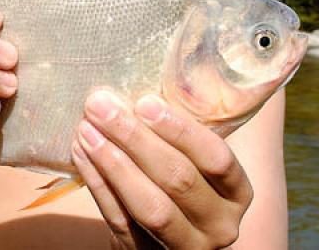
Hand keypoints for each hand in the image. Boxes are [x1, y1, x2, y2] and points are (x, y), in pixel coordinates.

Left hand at [71, 91, 252, 249]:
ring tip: (87, 129)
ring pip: (149, 205)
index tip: (144, 101)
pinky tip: (81, 153)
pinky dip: (98, 183)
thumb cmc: (182, 182)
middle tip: (101, 106)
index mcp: (237, 192)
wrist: (169, 241)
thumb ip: (181, 134)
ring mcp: (184, 246)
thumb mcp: (196, 162)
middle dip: (134, 138)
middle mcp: (219, 224)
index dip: (180, 130)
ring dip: (113, 162)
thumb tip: (136, 85)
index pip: (216, 158)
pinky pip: (119, 218)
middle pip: (177, 179)